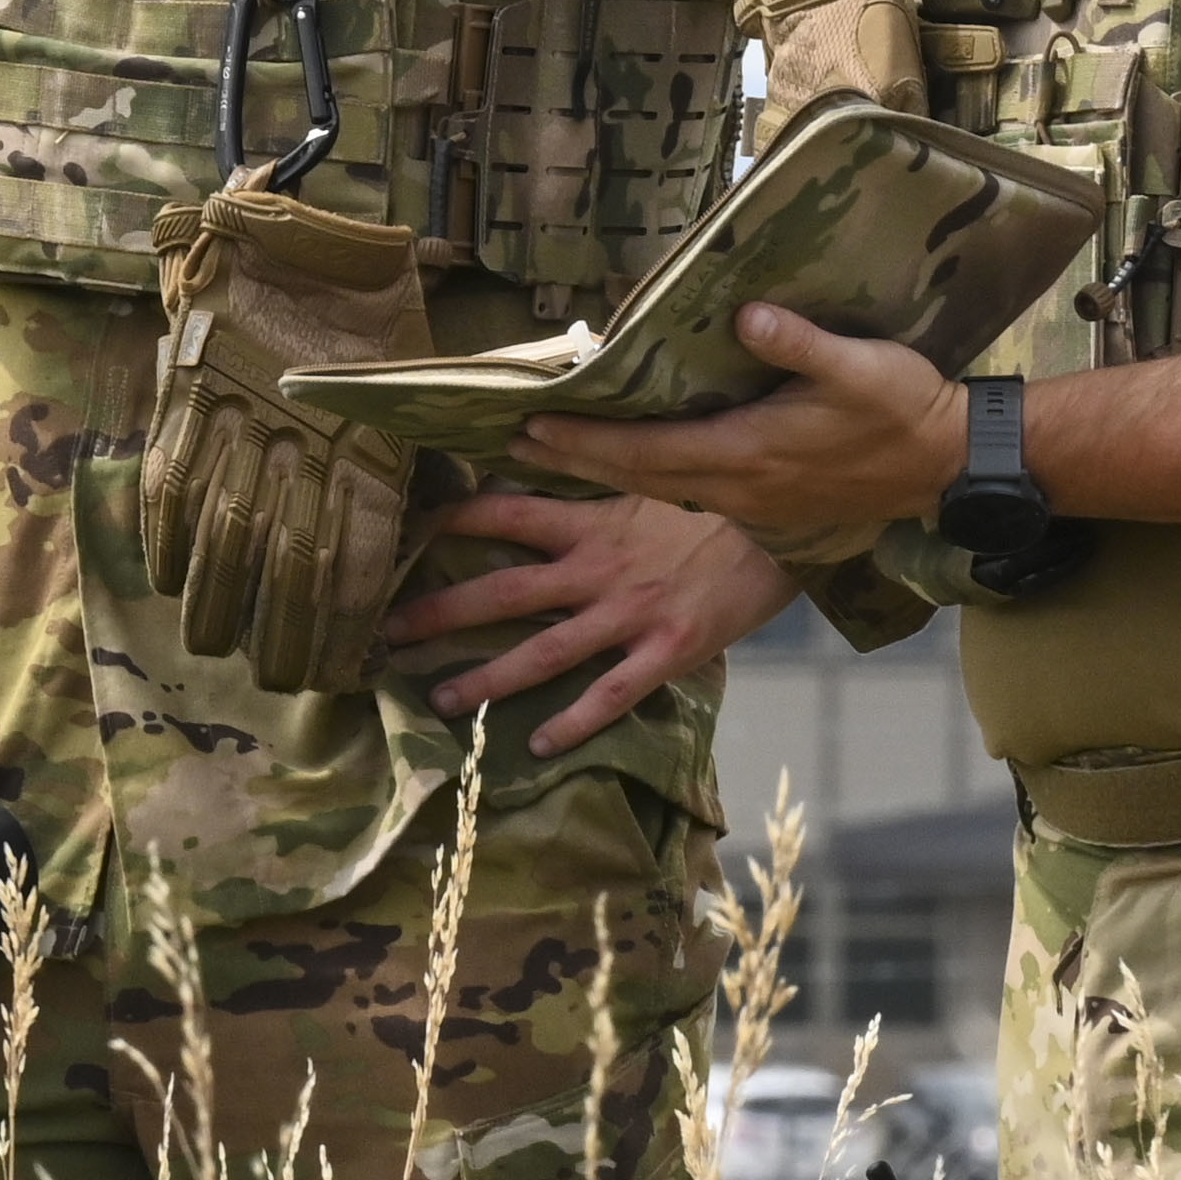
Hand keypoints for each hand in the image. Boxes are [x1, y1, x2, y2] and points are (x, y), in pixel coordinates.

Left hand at [384, 492, 802, 754]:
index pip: (504, 514)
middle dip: (441, 612)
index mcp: (593, 521)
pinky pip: (611, 695)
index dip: (452, 522)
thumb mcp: (659, 472)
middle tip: (387, 633)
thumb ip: (602, 468)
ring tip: (439, 699)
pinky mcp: (668, 651)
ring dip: (487, 679)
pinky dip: (574, 722)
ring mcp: (630, 615)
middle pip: (502, 592)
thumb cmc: (724, 497)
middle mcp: (599, 570)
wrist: (792, 524)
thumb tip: (542, 432)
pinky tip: (537, 746)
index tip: (408, 534)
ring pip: (543, 652)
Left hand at [515, 305, 971, 554]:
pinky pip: (688, 494)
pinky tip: (630, 464)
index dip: (587, 440)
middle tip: (515, 442)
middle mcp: (739, 487)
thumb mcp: (861, 367)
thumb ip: (800, 343)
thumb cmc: (903, 409)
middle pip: (637, 478)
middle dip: (574, 459)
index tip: (534, 425)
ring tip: (555, 451)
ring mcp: (752, 503)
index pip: (647, 451)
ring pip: (658, 489)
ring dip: (604, 470)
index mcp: (748, 454)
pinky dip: (645, 478)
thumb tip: (746, 313)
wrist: (946, 466)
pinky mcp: (768, 507)